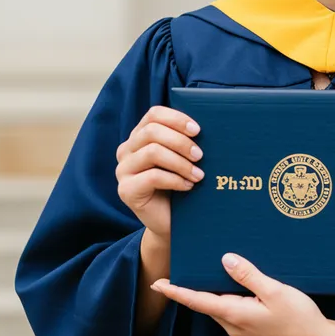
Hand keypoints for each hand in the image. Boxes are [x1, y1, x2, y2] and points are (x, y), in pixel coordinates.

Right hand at [116, 105, 203, 242]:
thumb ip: (186, 140)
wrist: (170, 221)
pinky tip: (188, 186)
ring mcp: (123, 170)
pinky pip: (152, 176)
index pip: (154, 114)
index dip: (176, 119)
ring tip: (198, 174)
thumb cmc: (180, 184)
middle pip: (152, 132)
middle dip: (181, 142)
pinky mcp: (125, 190)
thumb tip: (211, 123)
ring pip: (153, 152)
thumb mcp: (183, 158)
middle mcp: (127, 150)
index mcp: (140, 136)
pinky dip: (175, 179)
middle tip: (200, 155)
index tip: (198, 130)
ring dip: (181, 162)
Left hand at [151, 254, 331, 335]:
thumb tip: (225, 259)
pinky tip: (241, 292)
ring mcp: (243, 334)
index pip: (198, 301)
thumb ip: (248, 275)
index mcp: (236, 314)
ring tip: (215, 275)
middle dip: (196, 289)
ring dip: (215, 295)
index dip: (176, 292)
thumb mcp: (275, 290)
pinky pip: (234, 315)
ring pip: (222, 310)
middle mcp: (234, 327)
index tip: (158, 284)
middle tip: (186, 269)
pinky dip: (230, 302)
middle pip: (208, 304)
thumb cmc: (299, 317)